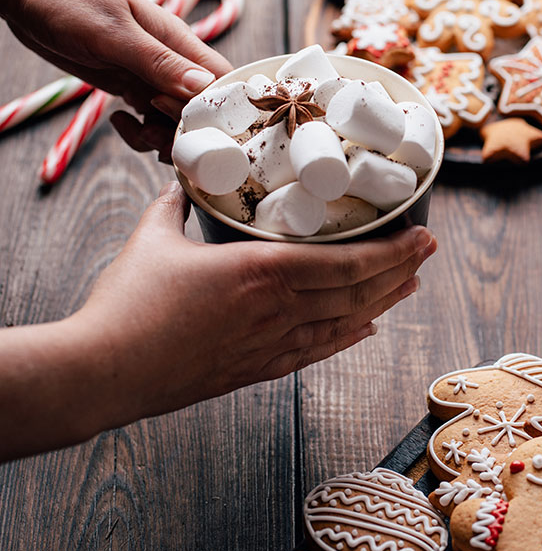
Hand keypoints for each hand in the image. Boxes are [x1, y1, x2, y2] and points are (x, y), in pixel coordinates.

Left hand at [0, 0, 231, 157]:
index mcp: (178, 40)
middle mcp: (172, 62)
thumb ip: (158, 60)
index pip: (221, 78)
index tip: (192, 124)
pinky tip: (119, 121)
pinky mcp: (133, 88)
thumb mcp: (113, 31)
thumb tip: (202, 86)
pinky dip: (140, 131)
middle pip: (201, 108)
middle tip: (156, 135)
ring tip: (138, 132)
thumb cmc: (68, 1)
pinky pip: (151, 121)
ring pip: (176, 120)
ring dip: (162, 137)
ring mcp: (152, 77)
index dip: (218, 108)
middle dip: (185, 130)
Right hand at [78, 183, 435, 424]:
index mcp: (262, 271)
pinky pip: (317, 350)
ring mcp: (273, 343)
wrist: (104, 370)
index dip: (392, 251)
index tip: (420, 237)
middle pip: (358, 290)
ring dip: (383, 301)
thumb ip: (177, 205)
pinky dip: (347, 336)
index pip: (347, 261)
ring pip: (346, 321)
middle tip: (427, 253)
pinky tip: (365, 328)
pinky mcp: (258, 369)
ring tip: (408, 285)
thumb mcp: (155, 237)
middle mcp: (280, 309)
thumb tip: (184, 180)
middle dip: (400, 270)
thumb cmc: (127, 303)